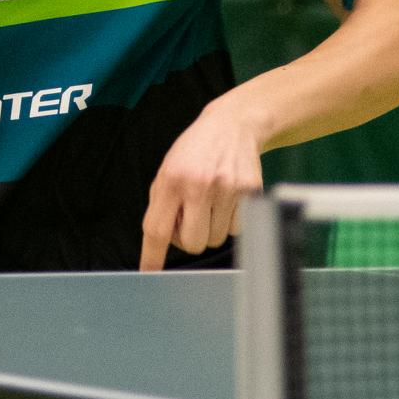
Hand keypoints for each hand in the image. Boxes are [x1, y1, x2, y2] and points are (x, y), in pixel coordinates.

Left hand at [138, 101, 263, 270]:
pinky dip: (228, 221)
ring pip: (215, 240)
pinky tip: (225, 199)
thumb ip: (161, 202)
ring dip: (208, 229)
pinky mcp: (250, 192)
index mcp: (172, 179)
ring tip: (208, 203)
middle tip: (187, 218)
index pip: (158, 228)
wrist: (232, 125)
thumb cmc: (194, 150)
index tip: (148, 273)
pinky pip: (236, 230)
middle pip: (191, 244)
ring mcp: (228, 190)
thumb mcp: (167, 169)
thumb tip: (159, 240)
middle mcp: (200, 185)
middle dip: (187, 239)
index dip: (152, 255)